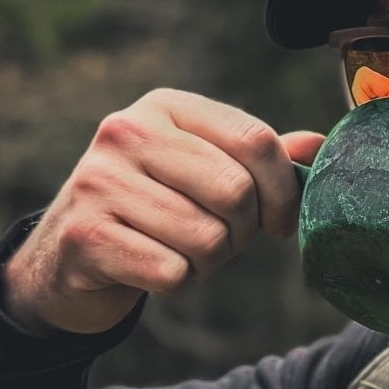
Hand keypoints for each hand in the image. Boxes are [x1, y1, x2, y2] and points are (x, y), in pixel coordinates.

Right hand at [0, 91, 325, 335]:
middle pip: (236, 192)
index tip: (280, 221)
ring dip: (207, 261)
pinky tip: (150, 268)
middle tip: (219, 238)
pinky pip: (172, 273)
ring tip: (179, 250)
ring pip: (206, 239)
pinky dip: (176, 282)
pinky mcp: (85, 235)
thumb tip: (321, 145)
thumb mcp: (203, 169)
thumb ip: (258, 157)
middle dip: (242, 231)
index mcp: (165, 106)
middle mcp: (127, 131)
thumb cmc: (154, 208)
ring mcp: (99, 181)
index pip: (255, 140)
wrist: (67, 256)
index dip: (284, 190)